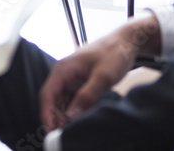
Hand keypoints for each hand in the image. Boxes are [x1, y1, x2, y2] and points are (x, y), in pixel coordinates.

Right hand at [39, 14, 160, 131]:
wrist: (127, 41)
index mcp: (64, 69)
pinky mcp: (80, 80)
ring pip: (62, 99)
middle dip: (55, 116)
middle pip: (52, 99)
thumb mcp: (103, 77)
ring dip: (65, 114)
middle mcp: (64, 73)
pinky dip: (75, 109)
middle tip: (64, 133)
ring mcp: (72, 77)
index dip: (46, 113)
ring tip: (73, 128)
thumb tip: (71, 115)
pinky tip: (82, 117)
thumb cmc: (114, 53)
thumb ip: (87, 96)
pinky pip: (73, 97)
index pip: (47, 94)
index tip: (50, 129)